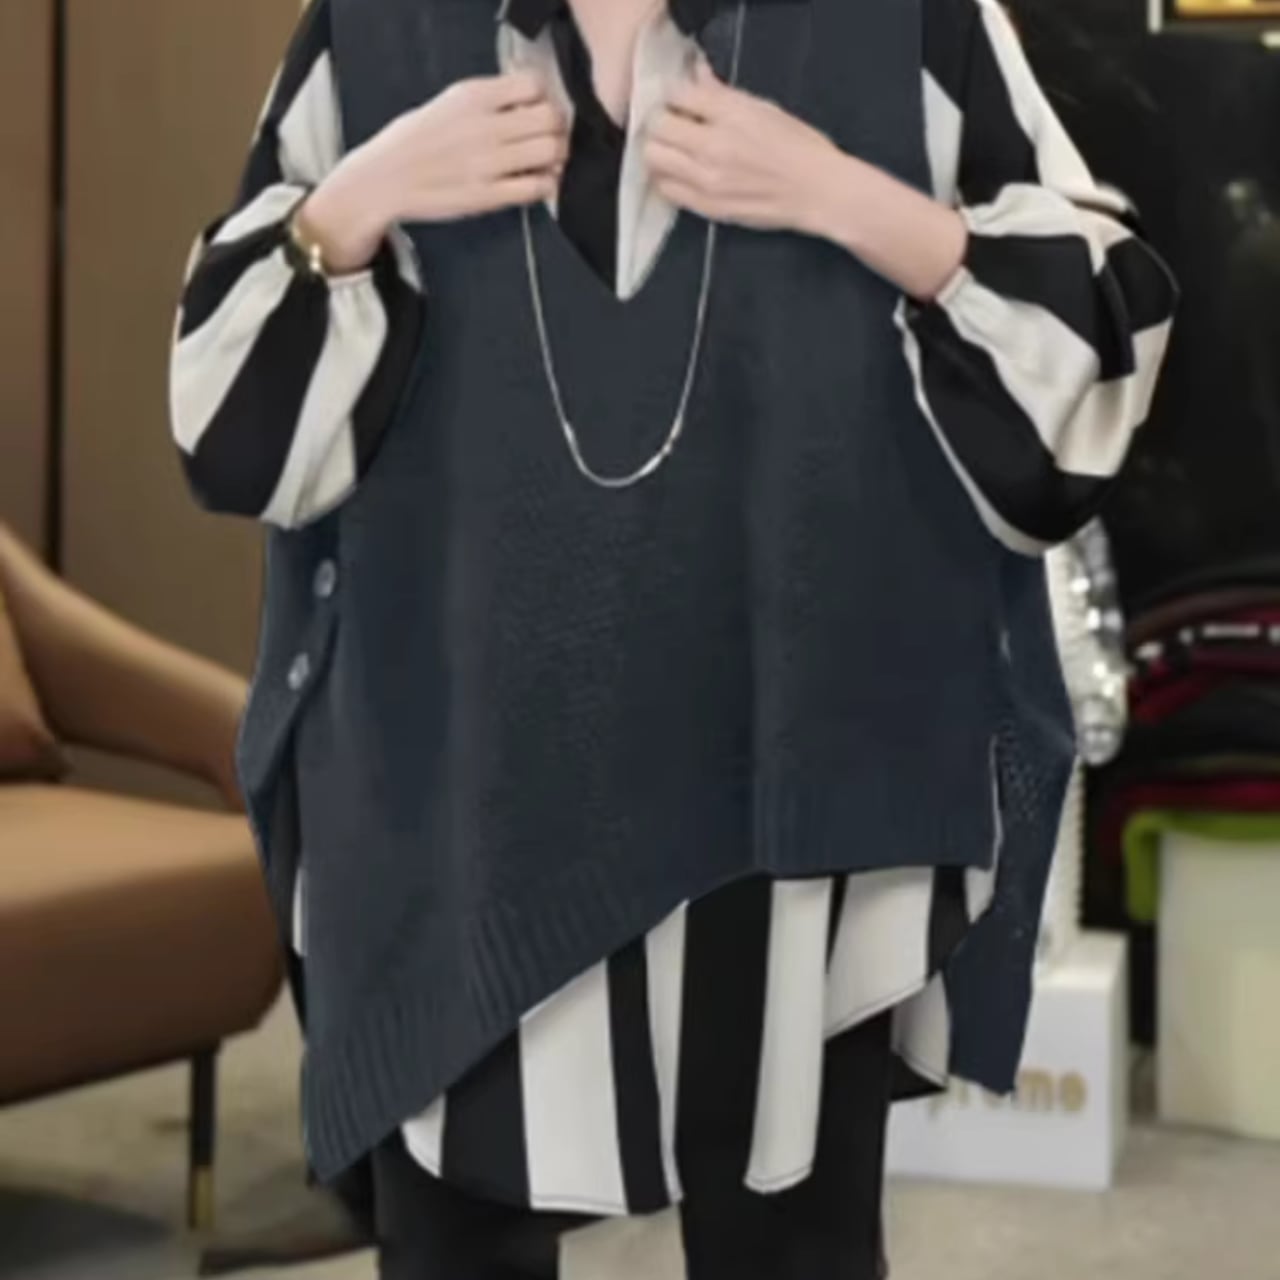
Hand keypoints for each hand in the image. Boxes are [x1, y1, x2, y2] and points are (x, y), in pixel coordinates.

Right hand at [301, 72, 568, 272]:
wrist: (384, 179)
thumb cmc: (415, 141)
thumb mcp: (448, 102)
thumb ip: (488, 98)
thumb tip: (527, 97)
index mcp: (474, 96)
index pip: (533, 85)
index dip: (543, 99)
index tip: (537, 112)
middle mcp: (485, 126)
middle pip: (550, 118)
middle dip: (557, 129)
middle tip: (550, 140)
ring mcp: (488, 163)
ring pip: (551, 151)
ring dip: (557, 157)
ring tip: (546, 163)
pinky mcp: (489, 196)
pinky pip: (537, 187)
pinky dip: (547, 184)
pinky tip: (538, 183)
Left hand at [645, 60, 840, 234]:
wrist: (817, 191)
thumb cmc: (799, 147)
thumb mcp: (764, 108)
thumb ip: (723, 94)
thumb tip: (696, 75)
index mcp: (731, 114)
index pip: (678, 94)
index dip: (675, 96)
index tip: (681, 102)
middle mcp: (714, 145)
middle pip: (658, 127)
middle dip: (662, 122)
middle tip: (673, 126)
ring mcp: (707, 179)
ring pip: (654, 158)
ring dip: (659, 151)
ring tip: (673, 151)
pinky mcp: (707, 206)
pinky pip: (666, 189)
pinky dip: (666, 178)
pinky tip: (680, 174)